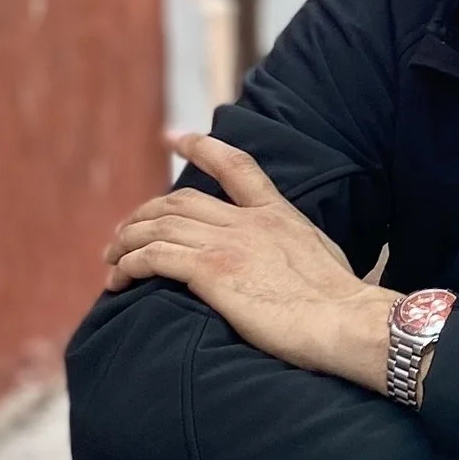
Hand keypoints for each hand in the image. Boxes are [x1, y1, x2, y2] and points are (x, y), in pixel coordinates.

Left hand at [103, 130, 398, 384]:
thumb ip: (297, 249)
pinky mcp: (212, 272)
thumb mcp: (323, 259)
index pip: (235, 166)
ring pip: (159, 226)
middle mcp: (249, 221)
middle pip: (179, 201)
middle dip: (144, 214)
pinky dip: (129, 265)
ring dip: (126, 241)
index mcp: (278, 213)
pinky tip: (118, 279)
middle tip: (123, 234)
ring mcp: (229, 243)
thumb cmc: (344, 307)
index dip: (201, 148)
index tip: (173, 137)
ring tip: (110, 261)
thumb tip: (293, 263)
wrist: (348, 322)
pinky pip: (154, 258)